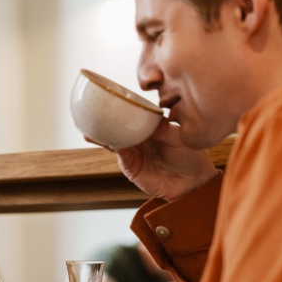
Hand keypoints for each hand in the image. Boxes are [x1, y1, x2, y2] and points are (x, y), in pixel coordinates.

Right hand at [88, 120, 217, 200]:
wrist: (194, 183)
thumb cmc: (190, 158)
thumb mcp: (179, 138)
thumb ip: (164, 130)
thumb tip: (152, 122)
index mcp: (149, 128)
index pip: (132, 116)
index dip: (121, 108)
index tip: (109, 97)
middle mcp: (139, 139)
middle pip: (117, 128)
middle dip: (103, 121)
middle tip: (89, 113)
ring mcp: (133, 153)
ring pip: (113, 141)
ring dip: (100, 136)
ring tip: (87, 129)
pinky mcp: (131, 168)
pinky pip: (120, 155)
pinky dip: (113, 147)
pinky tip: (107, 141)